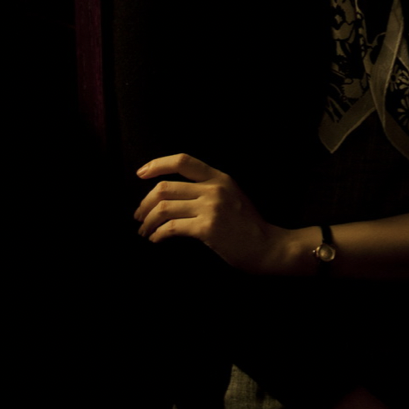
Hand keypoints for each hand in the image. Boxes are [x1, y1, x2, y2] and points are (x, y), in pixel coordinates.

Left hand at [134, 152, 289, 272]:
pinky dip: (158, 234)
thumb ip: (207, 189)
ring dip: (148, 221)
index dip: (157, 164)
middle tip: (139, 215)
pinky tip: (156, 239)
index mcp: (219, 178)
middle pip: (165, 188)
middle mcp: (214, 188)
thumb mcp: (232, 195)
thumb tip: (172, 195)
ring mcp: (211, 208)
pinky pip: (172, 228)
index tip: (141, 173)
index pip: (183, 161)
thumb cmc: (248, 225)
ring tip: (145, 230)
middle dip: (145, 203)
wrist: (268, 246)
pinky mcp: (208, 228)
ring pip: (164, 208)